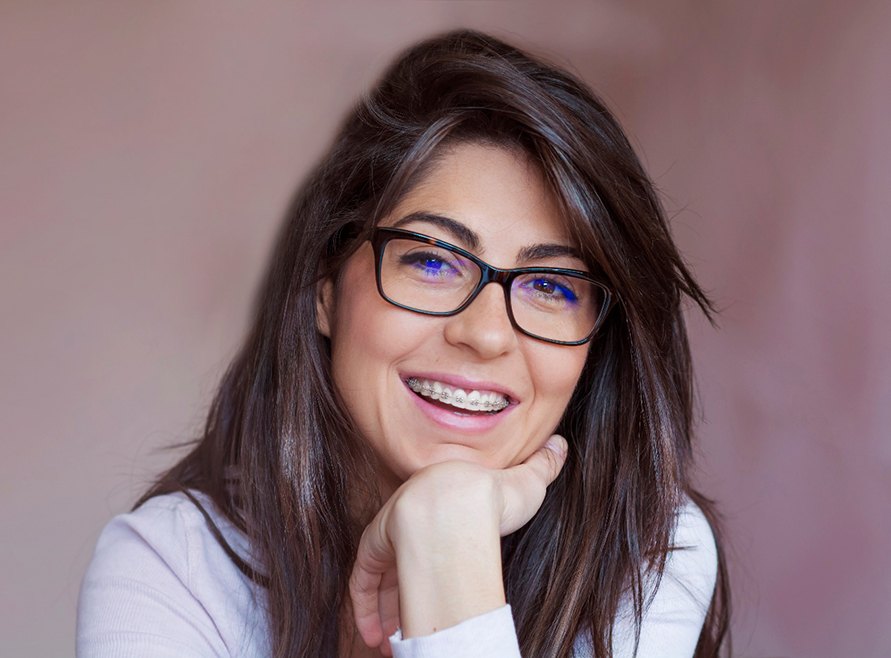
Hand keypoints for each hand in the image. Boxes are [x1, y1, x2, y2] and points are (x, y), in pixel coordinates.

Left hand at [349, 434, 568, 654]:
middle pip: (406, 557)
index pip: (432, 529)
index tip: (440, 585)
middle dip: (408, 593)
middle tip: (414, 623)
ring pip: (382, 576)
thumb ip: (542, 465)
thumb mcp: (526, 482)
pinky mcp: (375, 547)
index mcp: (441, 494)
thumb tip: (562, 443)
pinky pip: (362, 582)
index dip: (433, 559)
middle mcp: (411, 512)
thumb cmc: (496, 494)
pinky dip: (366, 611)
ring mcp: (391, 530)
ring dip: (386, 611)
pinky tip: (377, 637)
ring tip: (394, 642)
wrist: (463, 499)